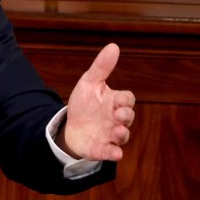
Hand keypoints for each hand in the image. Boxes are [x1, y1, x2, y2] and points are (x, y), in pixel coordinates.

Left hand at [61, 43, 135, 160]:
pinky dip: (114, 153)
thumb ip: (101, 67)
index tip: (118, 100)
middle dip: (126, 117)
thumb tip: (113, 46)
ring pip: (122, 136)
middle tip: (118, 115)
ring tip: (117, 131)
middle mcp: (116, 119)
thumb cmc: (85, 103)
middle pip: (128, 117)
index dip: (125, 100)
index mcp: (114, 101)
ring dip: (122, 134)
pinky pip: (111, 152)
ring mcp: (111, 134)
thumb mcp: (89, 83)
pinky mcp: (102, 148)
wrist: (71, 126)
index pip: (127, 99)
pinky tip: (115, 153)